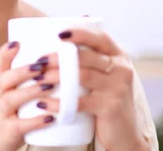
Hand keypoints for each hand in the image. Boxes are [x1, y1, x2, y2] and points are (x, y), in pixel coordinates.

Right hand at [0, 41, 55, 150]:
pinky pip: (20, 126)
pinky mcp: (8, 132)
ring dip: (30, 91)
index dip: (5, 54)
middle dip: (23, 70)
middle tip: (42, 64)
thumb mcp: (10, 97)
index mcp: (1, 87)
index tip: (17, 43)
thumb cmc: (6, 118)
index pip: (0, 66)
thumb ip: (26, 82)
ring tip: (49, 87)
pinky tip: (50, 117)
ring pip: (10, 99)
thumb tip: (56, 65)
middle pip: (5, 79)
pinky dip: (35, 121)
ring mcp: (1, 115)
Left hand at [35, 28, 146, 150]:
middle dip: (59, 57)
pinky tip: (43, 103)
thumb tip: (69, 28)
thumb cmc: (106, 100)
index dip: (80, 33)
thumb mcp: (105, 77)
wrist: (124, 135)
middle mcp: (122, 69)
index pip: (100, 38)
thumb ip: (92, 58)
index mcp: (119, 57)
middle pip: (86, 57)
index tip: (58, 34)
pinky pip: (80, 102)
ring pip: (82, 76)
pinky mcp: (110, 107)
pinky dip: (58, 103)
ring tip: (38, 79)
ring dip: (55, 76)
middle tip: (38, 62)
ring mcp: (117, 88)